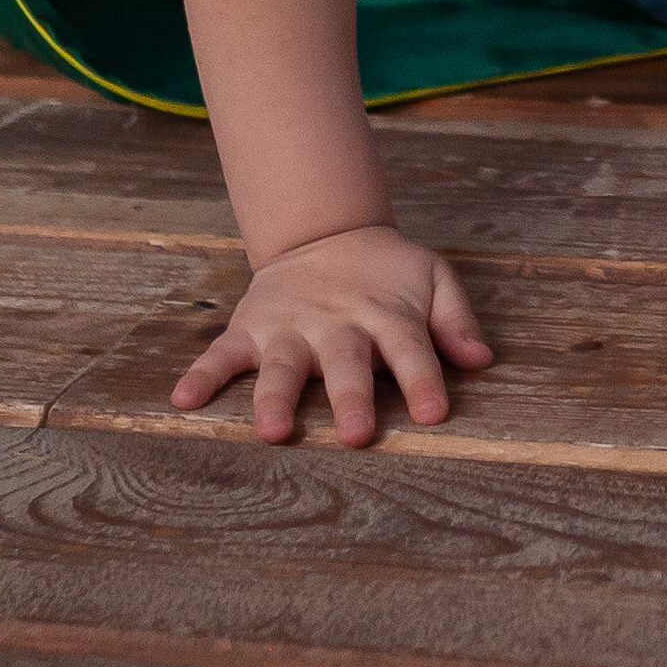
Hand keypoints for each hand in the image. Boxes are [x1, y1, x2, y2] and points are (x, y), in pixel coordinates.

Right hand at [170, 223, 492, 444]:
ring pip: (282, 365)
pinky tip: (184, 399)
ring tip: (272, 430)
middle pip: (344, 364)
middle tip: (355, 435)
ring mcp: (289, 327)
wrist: (325, 230)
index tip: (434, 414)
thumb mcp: (433, 278)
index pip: (410, 349)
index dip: (423, 381)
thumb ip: (455, 318)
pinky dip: (202, 374)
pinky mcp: (251, 328)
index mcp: (386, 315)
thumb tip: (482, 358)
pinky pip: (221, 353)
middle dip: (350, 399)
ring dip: (275, 396)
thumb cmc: (387, 272)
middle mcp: (336, 324)